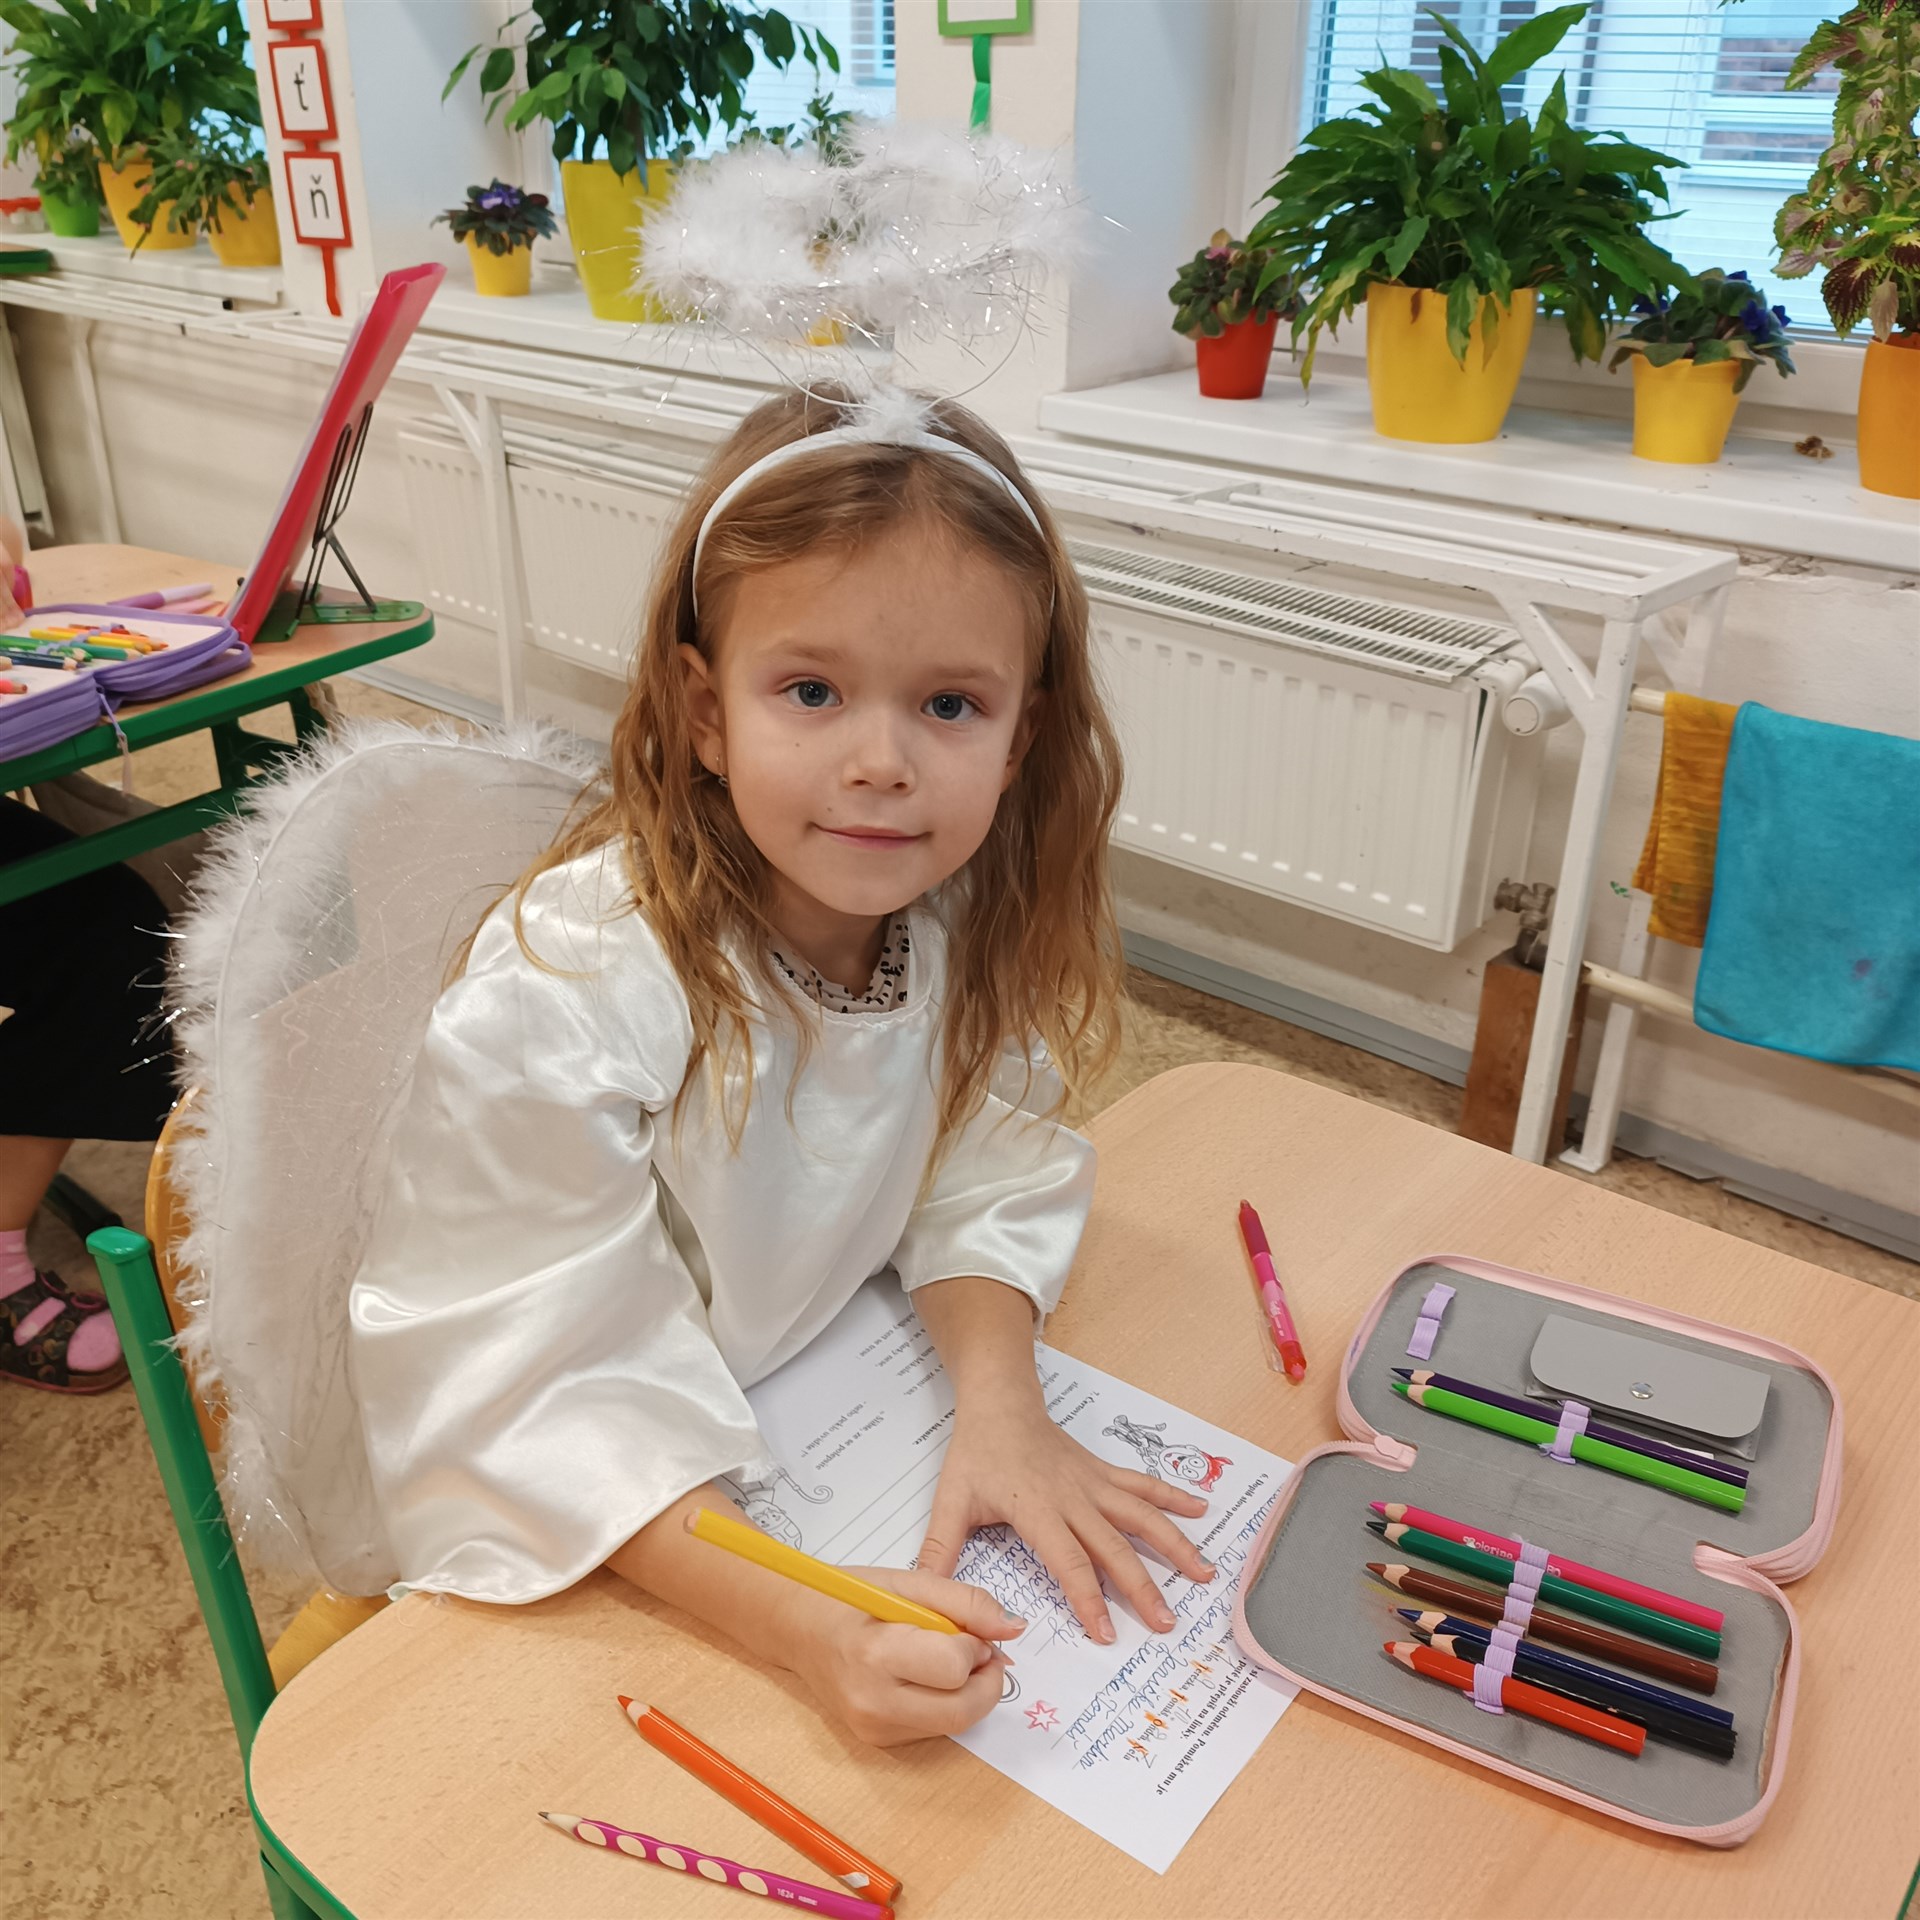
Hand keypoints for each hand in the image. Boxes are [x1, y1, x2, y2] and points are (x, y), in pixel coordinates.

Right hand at [788, 1564, 1024, 1746]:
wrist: (797, 1630)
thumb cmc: (849, 1597)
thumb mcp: (908, 1583)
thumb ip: (964, 1603)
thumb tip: (1014, 1629)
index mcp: (875, 1654)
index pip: (954, 1669)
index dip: (975, 1647)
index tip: (968, 1630)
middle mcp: (873, 1702)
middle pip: (961, 1711)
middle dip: (986, 1681)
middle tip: (979, 1652)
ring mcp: (873, 1729)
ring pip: (953, 1725)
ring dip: (968, 1694)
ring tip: (947, 1660)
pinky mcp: (876, 1742)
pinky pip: (934, 1730)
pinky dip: (945, 1704)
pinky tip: (925, 1677)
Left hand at [918, 1389, 1215, 1645]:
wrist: (999, 1403)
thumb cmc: (975, 1454)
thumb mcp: (950, 1502)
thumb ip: (939, 1551)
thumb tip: (926, 1596)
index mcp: (1037, 1508)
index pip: (1068, 1560)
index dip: (1087, 1598)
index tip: (1107, 1633)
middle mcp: (1073, 1497)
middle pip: (1113, 1546)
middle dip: (1141, 1586)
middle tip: (1165, 1623)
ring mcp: (1093, 1483)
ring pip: (1140, 1515)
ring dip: (1173, 1544)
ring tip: (1205, 1575)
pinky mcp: (1103, 1472)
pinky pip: (1142, 1485)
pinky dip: (1173, 1496)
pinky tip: (1202, 1511)